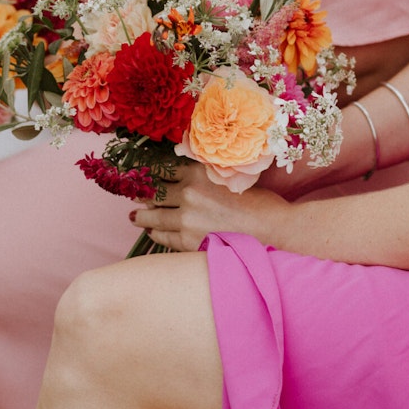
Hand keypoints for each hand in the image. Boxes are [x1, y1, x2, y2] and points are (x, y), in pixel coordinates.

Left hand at [131, 163, 289, 251]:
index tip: (141, 173)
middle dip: (142, 193)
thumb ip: (205, 172)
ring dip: (141, 215)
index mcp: (199, 171)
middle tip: (133, 194)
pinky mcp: (189, 241)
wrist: (274, 230)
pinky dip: (156, 233)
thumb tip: (183, 174)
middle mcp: (189, 192)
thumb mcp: (231, 175)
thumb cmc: (260, 201)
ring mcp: (187, 218)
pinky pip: (164, 236)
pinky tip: (152, 231)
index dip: (149, 171)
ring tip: (135, 216)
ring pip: (153, 215)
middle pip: (154, 191)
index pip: (163, 168)